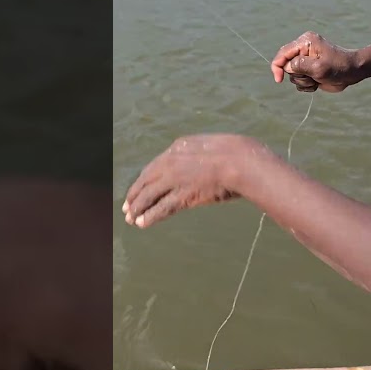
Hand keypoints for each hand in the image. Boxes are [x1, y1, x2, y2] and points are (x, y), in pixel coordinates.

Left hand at [124, 134, 271, 227]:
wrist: (242, 161)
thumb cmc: (237, 154)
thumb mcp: (212, 145)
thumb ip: (201, 154)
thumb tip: (203, 162)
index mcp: (178, 147)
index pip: (153, 166)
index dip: (143, 180)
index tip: (138, 189)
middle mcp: (171, 162)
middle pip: (145, 181)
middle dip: (135, 195)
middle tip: (127, 207)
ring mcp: (175, 179)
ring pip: (149, 196)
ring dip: (138, 208)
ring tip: (131, 219)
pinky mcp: (182, 196)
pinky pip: (161, 208)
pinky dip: (150, 217)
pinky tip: (142, 224)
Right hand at [270, 31, 362, 92]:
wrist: (353, 72)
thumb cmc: (338, 67)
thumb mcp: (318, 67)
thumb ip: (300, 65)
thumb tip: (287, 66)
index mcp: (305, 42)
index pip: (282, 53)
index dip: (277, 67)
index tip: (279, 80)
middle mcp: (303, 49)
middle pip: (287, 66)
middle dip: (297, 76)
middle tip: (312, 77)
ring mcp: (306, 60)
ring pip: (293, 76)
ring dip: (303, 82)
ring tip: (316, 80)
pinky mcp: (309, 70)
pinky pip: (299, 81)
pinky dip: (306, 85)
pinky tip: (317, 83)